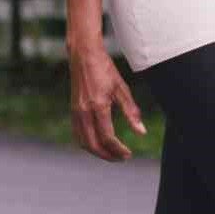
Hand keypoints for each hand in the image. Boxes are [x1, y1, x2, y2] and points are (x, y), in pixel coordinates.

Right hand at [68, 42, 144, 162]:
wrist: (83, 55)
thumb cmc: (104, 69)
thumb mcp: (122, 88)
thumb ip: (131, 111)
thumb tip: (141, 132)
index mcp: (98, 106)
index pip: (107, 138)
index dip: (118, 150)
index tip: (128, 154)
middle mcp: (84, 112)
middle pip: (93, 145)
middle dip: (108, 156)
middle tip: (122, 158)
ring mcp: (76, 112)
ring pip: (83, 142)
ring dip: (97, 152)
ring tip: (112, 153)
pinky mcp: (73, 110)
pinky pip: (78, 134)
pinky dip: (88, 144)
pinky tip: (98, 143)